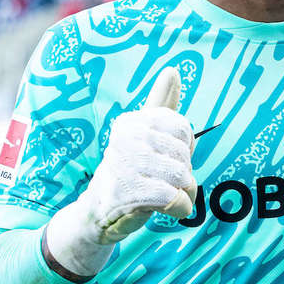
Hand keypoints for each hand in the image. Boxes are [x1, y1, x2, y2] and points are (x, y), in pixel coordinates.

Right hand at [45, 67, 195, 276]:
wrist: (99, 213)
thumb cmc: (129, 171)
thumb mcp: (145, 135)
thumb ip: (161, 104)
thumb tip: (172, 70)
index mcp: (133, 121)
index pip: (183, 130)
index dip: (183, 150)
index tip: (164, 159)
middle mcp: (126, 138)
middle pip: (184, 156)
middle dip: (185, 176)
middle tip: (164, 184)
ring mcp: (123, 164)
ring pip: (181, 177)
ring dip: (184, 195)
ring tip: (166, 198)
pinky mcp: (125, 193)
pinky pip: (172, 198)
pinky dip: (178, 207)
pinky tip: (166, 210)